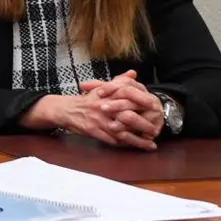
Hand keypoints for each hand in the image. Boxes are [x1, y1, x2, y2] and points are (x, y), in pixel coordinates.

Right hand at [22, 71, 160, 150]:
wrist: (64, 110)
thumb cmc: (85, 100)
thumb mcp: (101, 88)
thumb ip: (118, 81)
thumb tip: (133, 73)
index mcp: (106, 94)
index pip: (128, 96)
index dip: (143, 103)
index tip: (156, 108)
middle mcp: (102, 107)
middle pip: (127, 116)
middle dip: (143, 125)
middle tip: (156, 130)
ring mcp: (98, 120)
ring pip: (122, 132)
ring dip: (137, 140)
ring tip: (150, 144)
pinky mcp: (93, 131)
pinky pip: (112, 140)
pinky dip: (124, 145)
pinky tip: (134, 147)